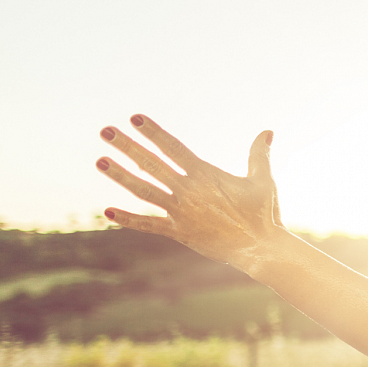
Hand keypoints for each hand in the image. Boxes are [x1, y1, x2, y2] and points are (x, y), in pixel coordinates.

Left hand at [95, 115, 282, 268]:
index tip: (135, 119)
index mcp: (206, 175)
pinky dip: (128, 218)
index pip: (173, 148)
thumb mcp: (263, 180)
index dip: (154, 132)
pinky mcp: (180, 232)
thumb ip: (259, 154)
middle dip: (127, 146)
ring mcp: (181, 212)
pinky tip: (107, 211)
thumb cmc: (264, 213)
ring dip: (120, 175)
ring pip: (144, 190)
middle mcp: (188, 191)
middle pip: (151, 164)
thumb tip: (267, 131)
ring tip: (100, 161)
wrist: (260, 247)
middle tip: (106, 131)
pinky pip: (149, 224)